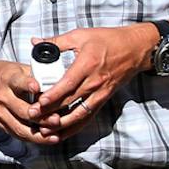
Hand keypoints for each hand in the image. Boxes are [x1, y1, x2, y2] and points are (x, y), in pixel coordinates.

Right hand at [0, 60, 60, 145]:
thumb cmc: (4, 74)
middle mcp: (2, 96)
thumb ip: (36, 75)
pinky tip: (47, 140)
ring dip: (38, 135)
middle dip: (40, 117)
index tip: (37, 87)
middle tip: (57, 120)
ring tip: (55, 136)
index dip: (27, 84)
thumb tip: (59, 82)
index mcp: (7, 78)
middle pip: (21, 110)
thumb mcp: (18, 68)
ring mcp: (0, 112)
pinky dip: (33, 139)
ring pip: (19, 127)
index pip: (17, 81)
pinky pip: (17, 134)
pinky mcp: (0, 123)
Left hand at [28, 24, 157, 136]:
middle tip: (33, 116)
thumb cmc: (108, 40)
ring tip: (44, 129)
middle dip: (51, 111)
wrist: (136, 49)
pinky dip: (75, 126)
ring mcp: (100, 93)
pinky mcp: (104, 99)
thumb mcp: (80, 35)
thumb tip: (35, 42)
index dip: (54, 95)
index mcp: (87, 64)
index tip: (40, 102)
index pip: (68, 84)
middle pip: (71, 101)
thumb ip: (56, 41)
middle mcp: (95, 82)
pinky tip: (62, 132)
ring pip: (80, 114)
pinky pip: (88, 116)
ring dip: (62, 124)